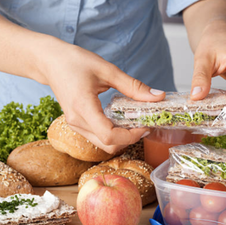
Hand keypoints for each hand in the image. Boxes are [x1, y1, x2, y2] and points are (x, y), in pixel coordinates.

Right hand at [38, 39, 164, 153]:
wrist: (50, 62)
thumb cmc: (75, 62)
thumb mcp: (107, 70)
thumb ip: (133, 86)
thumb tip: (158, 96)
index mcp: (83, 108)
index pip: (110, 136)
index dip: (131, 136)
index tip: (145, 125)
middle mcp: (77, 121)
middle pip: (108, 145)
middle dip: (130, 139)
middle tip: (143, 123)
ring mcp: (75, 125)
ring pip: (103, 144)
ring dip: (122, 137)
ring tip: (134, 121)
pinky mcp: (76, 124)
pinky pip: (97, 137)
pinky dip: (113, 133)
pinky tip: (121, 119)